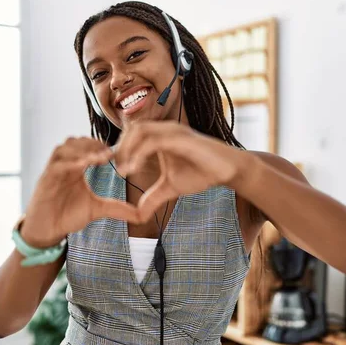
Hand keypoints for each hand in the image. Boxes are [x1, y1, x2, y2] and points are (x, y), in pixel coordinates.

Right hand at [21, 137, 139, 247]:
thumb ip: (118, 208)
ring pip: (64, 148)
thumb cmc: (67, 216)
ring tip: (99, 157)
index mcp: (76, 167)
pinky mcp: (44, 180)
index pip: (87, 146)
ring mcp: (53, 171)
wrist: (46, 231)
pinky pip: (56, 165)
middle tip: (109, 153)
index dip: (101, 146)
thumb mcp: (97, 209)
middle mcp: (63, 165)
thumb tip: (142, 215)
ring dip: (82, 149)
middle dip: (92, 144)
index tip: (117, 153)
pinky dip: (70, 162)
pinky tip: (84, 164)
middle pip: (75, 141)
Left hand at [114, 122, 242, 221]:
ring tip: (124, 171)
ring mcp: (172, 131)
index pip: (132, 134)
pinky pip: (152, 141)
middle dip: (120, 149)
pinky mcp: (180, 138)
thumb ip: (153, 198)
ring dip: (127, 149)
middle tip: (118, 170)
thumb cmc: (202, 173)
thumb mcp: (170, 188)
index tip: (117, 170)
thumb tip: (138, 216)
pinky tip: (134, 169)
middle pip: (131, 129)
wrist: (228, 171)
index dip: (120, 149)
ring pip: (139, 131)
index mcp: (160, 136)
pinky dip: (138, 153)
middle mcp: (165, 129)